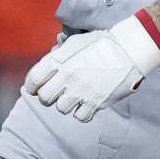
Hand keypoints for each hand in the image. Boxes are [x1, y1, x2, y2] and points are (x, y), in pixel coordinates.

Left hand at [24, 15, 159, 121]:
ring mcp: (83, 91)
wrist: (128, 51)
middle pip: (44, 98)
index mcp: (60, 61)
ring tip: (73, 95)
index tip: (34, 88)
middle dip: (46, 96)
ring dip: (65, 103)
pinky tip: (85, 103)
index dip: (31, 85)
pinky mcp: (97, 102)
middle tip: (54, 93)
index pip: (34, 79)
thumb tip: (48, 62)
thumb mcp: (75, 42)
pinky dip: (81, 112)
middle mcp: (69, 77)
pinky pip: (80, 116)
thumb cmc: (100, 44)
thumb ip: (59, 54)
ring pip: (61, 108)